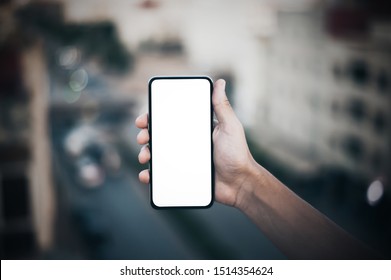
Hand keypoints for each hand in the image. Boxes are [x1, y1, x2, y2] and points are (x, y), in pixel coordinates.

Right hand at [135, 79, 257, 206]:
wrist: (240, 184)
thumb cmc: (237, 154)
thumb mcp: (230, 127)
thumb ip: (222, 106)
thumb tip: (220, 82)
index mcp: (195, 130)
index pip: (170, 120)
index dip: (154, 118)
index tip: (144, 119)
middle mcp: (186, 143)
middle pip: (159, 137)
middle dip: (145, 136)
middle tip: (142, 138)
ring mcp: (182, 161)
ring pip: (157, 156)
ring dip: (145, 154)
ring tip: (145, 157)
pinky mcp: (182, 177)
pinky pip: (162, 176)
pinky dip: (150, 176)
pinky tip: (146, 176)